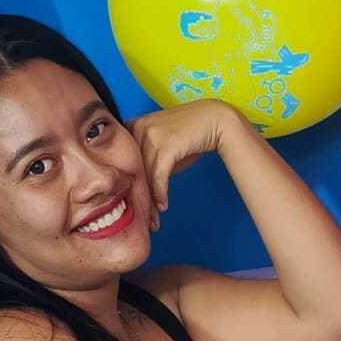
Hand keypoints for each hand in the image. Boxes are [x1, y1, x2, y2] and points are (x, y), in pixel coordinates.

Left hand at [126, 99, 233, 230]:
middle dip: (139, 198)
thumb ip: (148, 161)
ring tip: (154, 219)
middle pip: (134, 170)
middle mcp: (138, 127)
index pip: (125, 162)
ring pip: (145, 175)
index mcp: (134, 125)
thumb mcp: (163, 144)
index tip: (135, 205)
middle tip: (144, 218)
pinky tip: (163, 205)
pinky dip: (161, 193)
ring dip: (150, 201)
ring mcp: (151, 134)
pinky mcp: (166, 144)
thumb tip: (139, 187)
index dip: (130, 186)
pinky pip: (159, 175)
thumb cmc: (190, 135)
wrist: (214, 120)